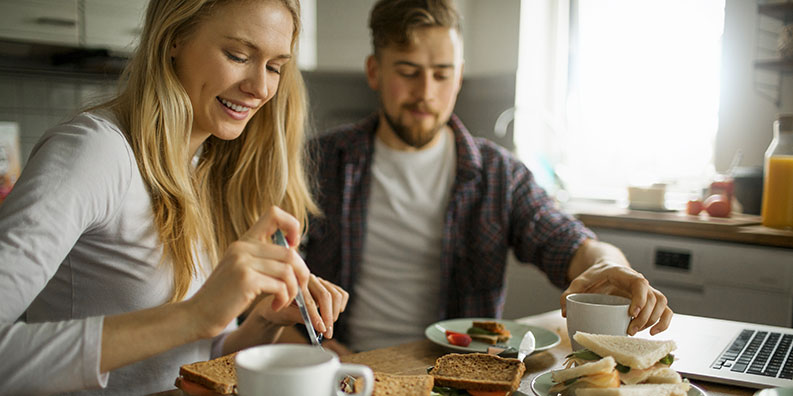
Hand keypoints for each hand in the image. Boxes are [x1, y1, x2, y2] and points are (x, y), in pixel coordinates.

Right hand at [187, 206, 309, 337]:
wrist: (197, 315)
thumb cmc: (224, 298)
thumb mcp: (240, 270)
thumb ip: (261, 259)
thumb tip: (293, 254)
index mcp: (243, 242)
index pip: (274, 213)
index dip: (292, 226)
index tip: (293, 247)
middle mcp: (243, 247)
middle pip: (290, 252)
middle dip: (301, 273)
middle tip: (297, 290)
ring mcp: (243, 262)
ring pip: (288, 270)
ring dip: (293, 290)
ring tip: (285, 300)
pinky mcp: (246, 280)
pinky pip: (280, 286)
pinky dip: (284, 298)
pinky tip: (276, 306)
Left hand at [248, 274, 348, 338]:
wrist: (277, 307)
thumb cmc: (279, 310)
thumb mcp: (284, 314)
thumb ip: (298, 317)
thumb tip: (315, 324)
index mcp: (296, 284)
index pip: (310, 300)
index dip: (317, 316)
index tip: (322, 329)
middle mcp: (310, 280)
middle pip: (326, 296)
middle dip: (329, 317)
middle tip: (327, 333)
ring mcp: (321, 283)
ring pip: (337, 295)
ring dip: (335, 313)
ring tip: (328, 325)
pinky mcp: (329, 288)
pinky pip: (342, 295)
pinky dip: (340, 306)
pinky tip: (333, 314)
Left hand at [560, 260, 672, 335]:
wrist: (605, 269)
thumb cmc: (594, 276)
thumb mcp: (579, 281)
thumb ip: (568, 293)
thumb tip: (565, 311)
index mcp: (623, 274)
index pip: (640, 283)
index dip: (639, 298)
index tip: (631, 312)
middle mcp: (639, 282)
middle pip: (653, 297)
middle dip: (644, 317)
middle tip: (630, 329)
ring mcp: (646, 291)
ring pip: (662, 304)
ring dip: (654, 320)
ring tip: (636, 331)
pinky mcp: (649, 301)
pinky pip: (665, 310)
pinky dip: (664, 322)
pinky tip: (653, 333)